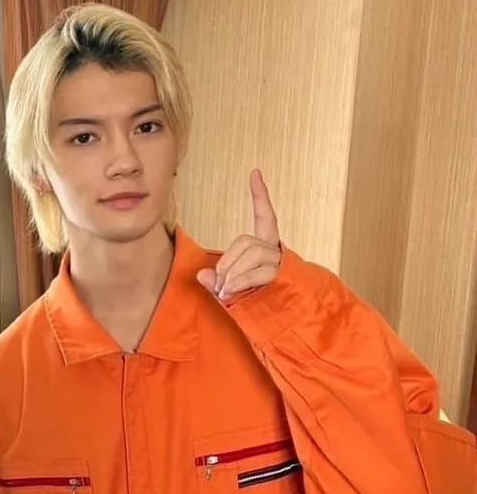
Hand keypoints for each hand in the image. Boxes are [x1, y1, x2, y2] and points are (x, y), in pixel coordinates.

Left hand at [196, 169, 281, 302]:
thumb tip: (201, 275)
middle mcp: (277, 251)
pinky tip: (230, 291)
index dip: (260, 196)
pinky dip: (240, 281)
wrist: (292, 320)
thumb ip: (217, 283)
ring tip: (225, 290)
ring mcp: (282, 263)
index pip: (264, 217)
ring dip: (233, 272)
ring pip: (252, 253)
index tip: (255, 172)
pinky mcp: (283, 277)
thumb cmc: (261, 304)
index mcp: (267, 248)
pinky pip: (259, 271)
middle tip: (220, 282)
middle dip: (228, 261)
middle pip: (247, 241)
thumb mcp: (233, 292)